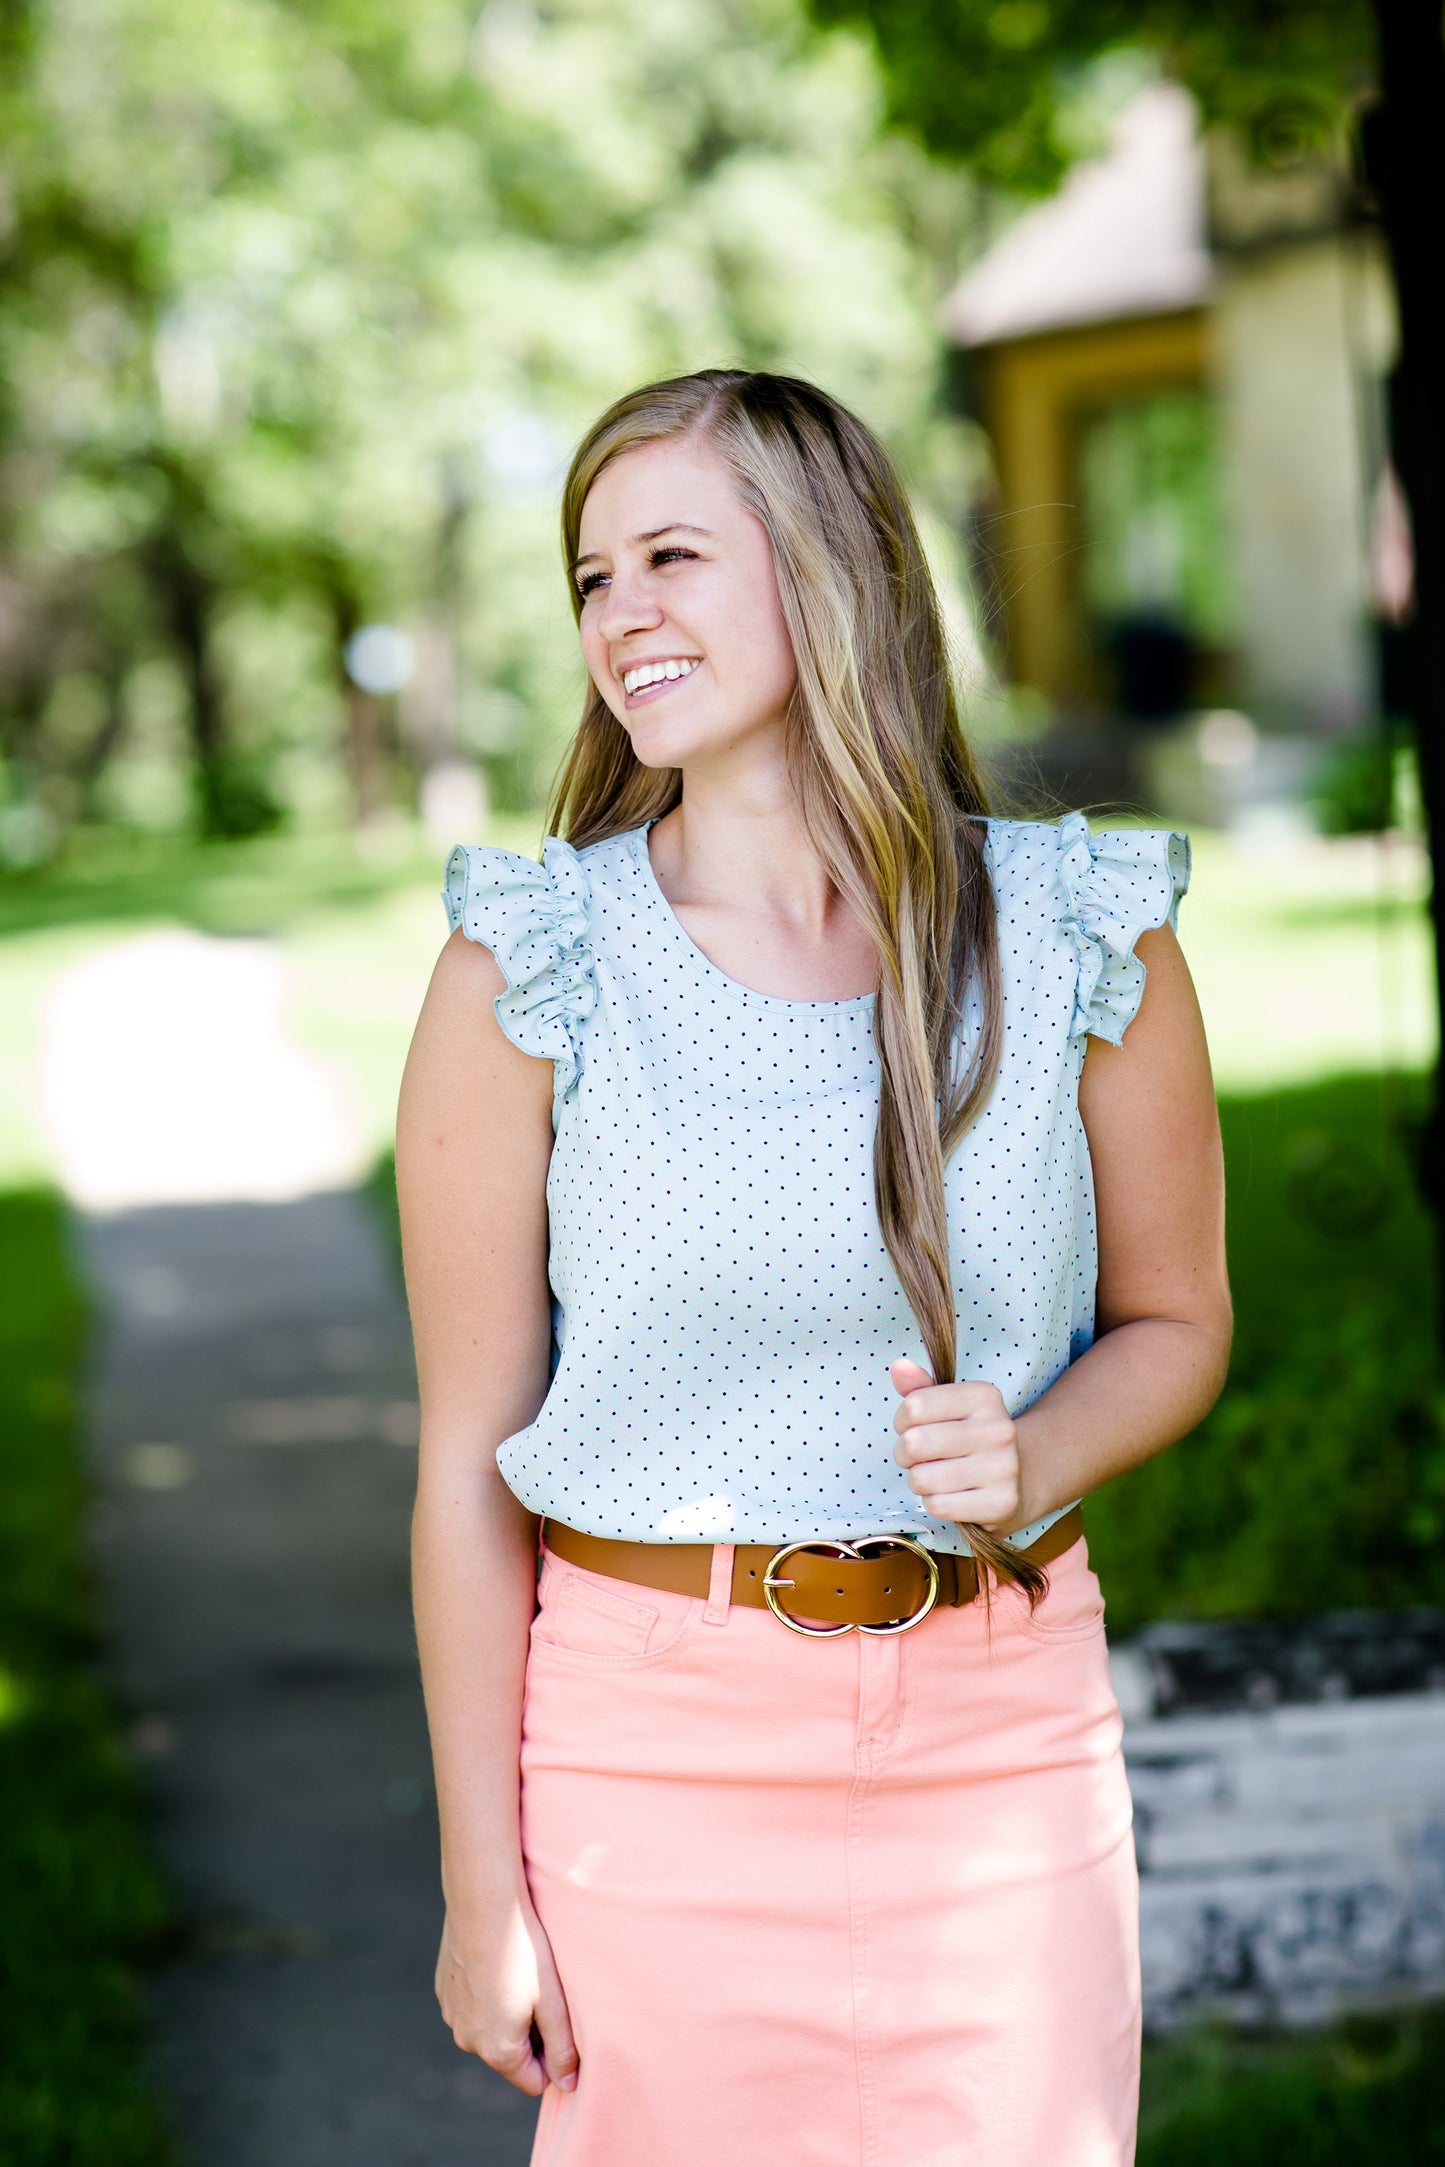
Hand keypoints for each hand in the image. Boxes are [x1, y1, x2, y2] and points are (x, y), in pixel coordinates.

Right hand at [435, 1897, 577, 2096]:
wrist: (483, 1902)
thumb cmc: (524, 1951)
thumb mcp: (552, 2001)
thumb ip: (562, 2050)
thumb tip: (568, 2086)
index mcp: (497, 2051)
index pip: (534, 2082)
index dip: (553, 2058)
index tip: (560, 2023)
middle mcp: (468, 2041)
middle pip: (511, 2057)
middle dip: (530, 2035)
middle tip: (542, 1993)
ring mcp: (452, 2017)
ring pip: (491, 2031)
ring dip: (508, 2015)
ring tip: (520, 1975)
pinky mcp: (444, 1992)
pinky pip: (473, 2009)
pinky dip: (488, 1996)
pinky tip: (498, 1965)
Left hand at [890, 1359, 1021, 1529]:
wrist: (1020, 1479)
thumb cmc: (970, 1438)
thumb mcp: (949, 1406)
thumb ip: (920, 1388)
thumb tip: (899, 1367)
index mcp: (984, 1397)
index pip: (914, 1405)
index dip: (903, 1421)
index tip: (914, 1427)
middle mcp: (998, 1430)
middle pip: (914, 1443)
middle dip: (905, 1454)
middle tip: (918, 1457)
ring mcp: (1003, 1468)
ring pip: (922, 1479)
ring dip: (920, 1481)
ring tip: (937, 1476)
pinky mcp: (1001, 1503)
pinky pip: (938, 1506)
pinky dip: (935, 1503)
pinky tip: (951, 1495)